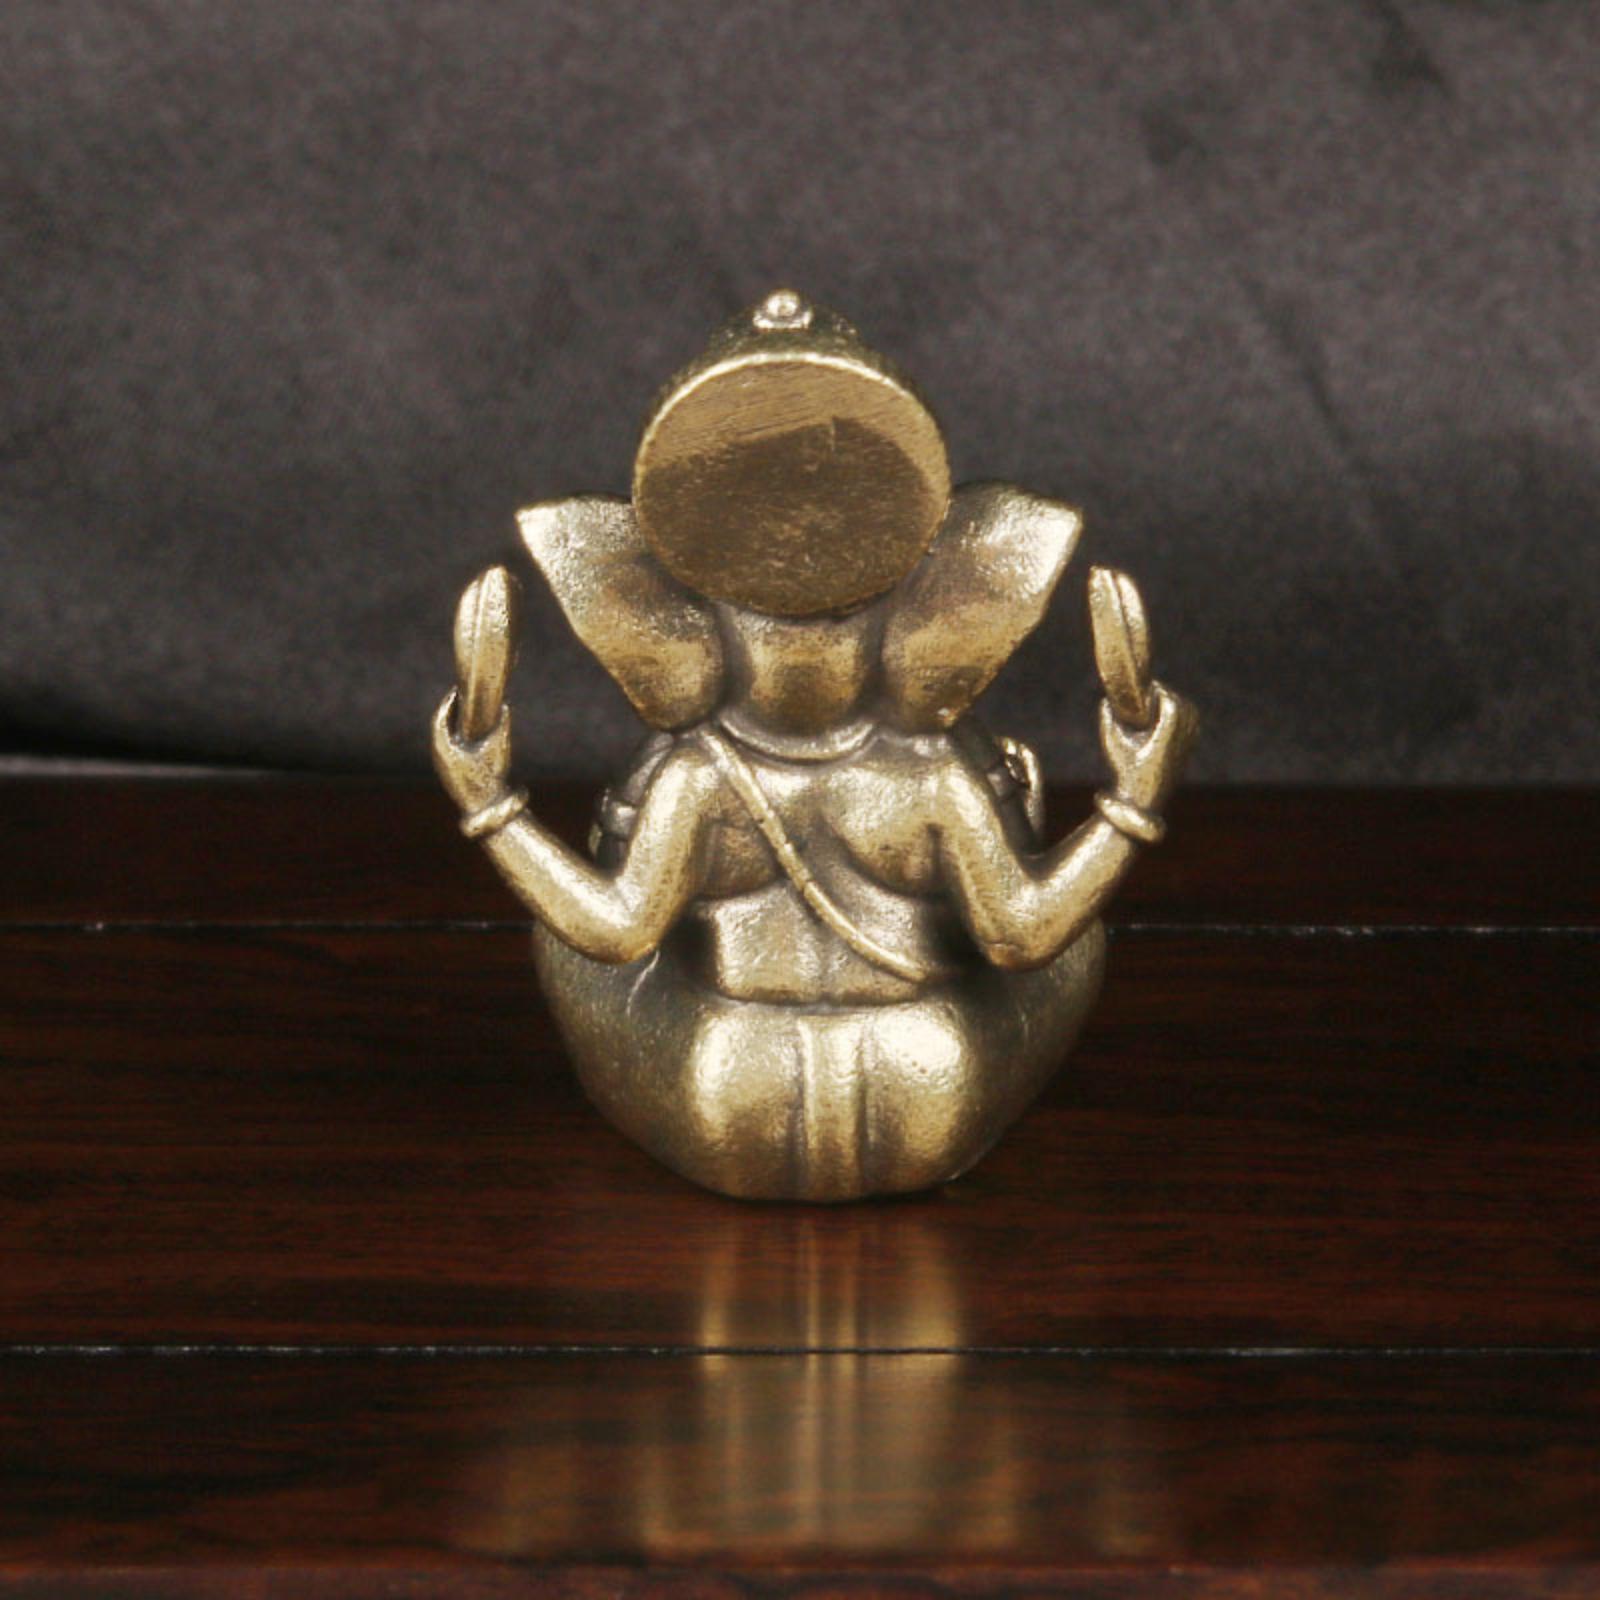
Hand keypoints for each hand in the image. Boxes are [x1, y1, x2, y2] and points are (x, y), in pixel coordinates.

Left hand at [432, 692, 513, 813]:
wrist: (487, 808)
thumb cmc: (491, 779)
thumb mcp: (499, 749)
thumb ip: (501, 726)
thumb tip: (505, 707)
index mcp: (444, 748)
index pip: (440, 719)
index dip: (448, 703)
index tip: (456, 691)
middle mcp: (439, 756)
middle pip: (439, 726)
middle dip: (449, 710)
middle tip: (460, 696)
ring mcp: (441, 765)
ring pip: (441, 736)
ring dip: (451, 722)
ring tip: (462, 710)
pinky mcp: (447, 771)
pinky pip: (446, 746)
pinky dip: (453, 735)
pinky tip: (464, 731)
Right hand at [1099, 683, 1197, 813]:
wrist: (1142, 799)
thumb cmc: (1124, 772)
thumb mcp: (1112, 746)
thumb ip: (1108, 721)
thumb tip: (1106, 701)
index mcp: (1163, 740)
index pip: (1172, 706)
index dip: (1161, 692)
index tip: (1148, 688)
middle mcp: (1179, 742)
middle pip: (1183, 707)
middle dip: (1168, 695)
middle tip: (1152, 692)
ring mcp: (1186, 747)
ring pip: (1191, 714)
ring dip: (1177, 702)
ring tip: (1160, 700)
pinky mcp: (1187, 750)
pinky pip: (1193, 723)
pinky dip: (1184, 712)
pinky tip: (1168, 712)